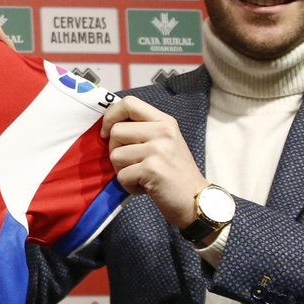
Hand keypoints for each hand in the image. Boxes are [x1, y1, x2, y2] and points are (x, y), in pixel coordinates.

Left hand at [101, 96, 206, 228]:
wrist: (197, 200)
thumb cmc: (175, 173)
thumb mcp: (164, 142)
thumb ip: (142, 130)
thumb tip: (108, 125)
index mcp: (165, 121)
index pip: (129, 103)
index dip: (110, 116)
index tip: (106, 132)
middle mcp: (163, 131)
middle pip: (116, 131)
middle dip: (115, 151)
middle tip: (132, 164)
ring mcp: (158, 150)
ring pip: (115, 155)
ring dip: (122, 171)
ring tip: (141, 176)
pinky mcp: (152, 169)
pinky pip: (121, 176)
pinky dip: (128, 186)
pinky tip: (145, 187)